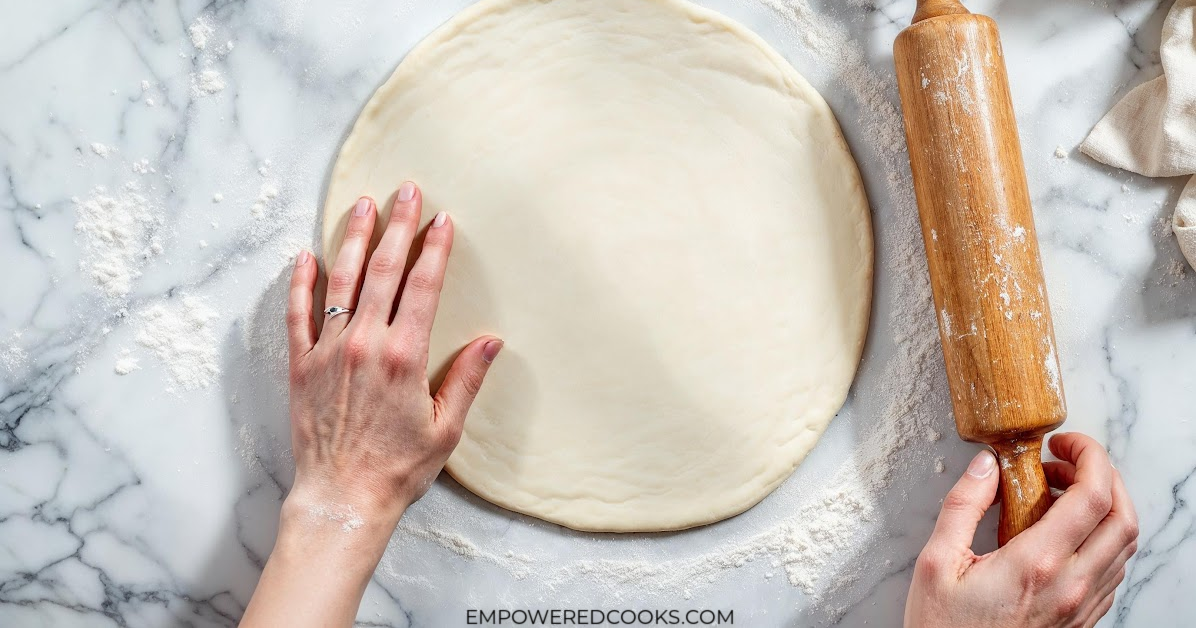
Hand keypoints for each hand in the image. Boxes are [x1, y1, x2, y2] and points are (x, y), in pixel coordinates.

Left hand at [242, 182, 501, 626]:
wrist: (342, 498)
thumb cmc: (398, 469)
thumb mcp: (446, 428)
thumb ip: (466, 379)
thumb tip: (491, 342)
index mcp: (405, 356)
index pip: (422, 286)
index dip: (434, 249)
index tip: (442, 220)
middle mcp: (365, 344)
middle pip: (382, 271)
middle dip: (396, 226)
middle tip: (404, 191)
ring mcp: (328, 351)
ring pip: (340, 281)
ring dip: (352, 239)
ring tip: (361, 205)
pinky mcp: (300, 366)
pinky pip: (298, 313)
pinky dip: (301, 282)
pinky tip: (306, 256)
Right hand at [905, 432, 1137, 627]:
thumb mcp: (935, 563)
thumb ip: (963, 507)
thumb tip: (985, 466)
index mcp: (1036, 564)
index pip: (1093, 496)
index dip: (1089, 456)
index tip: (1064, 443)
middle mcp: (1071, 586)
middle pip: (1123, 517)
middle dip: (1103, 475)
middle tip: (1065, 462)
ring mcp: (1082, 606)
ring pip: (1124, 545)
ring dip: (1105, 507)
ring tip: (1061, 494)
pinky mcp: (1082, 620)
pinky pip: (1113, 571)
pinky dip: (1102, 538)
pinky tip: (1065, 532)